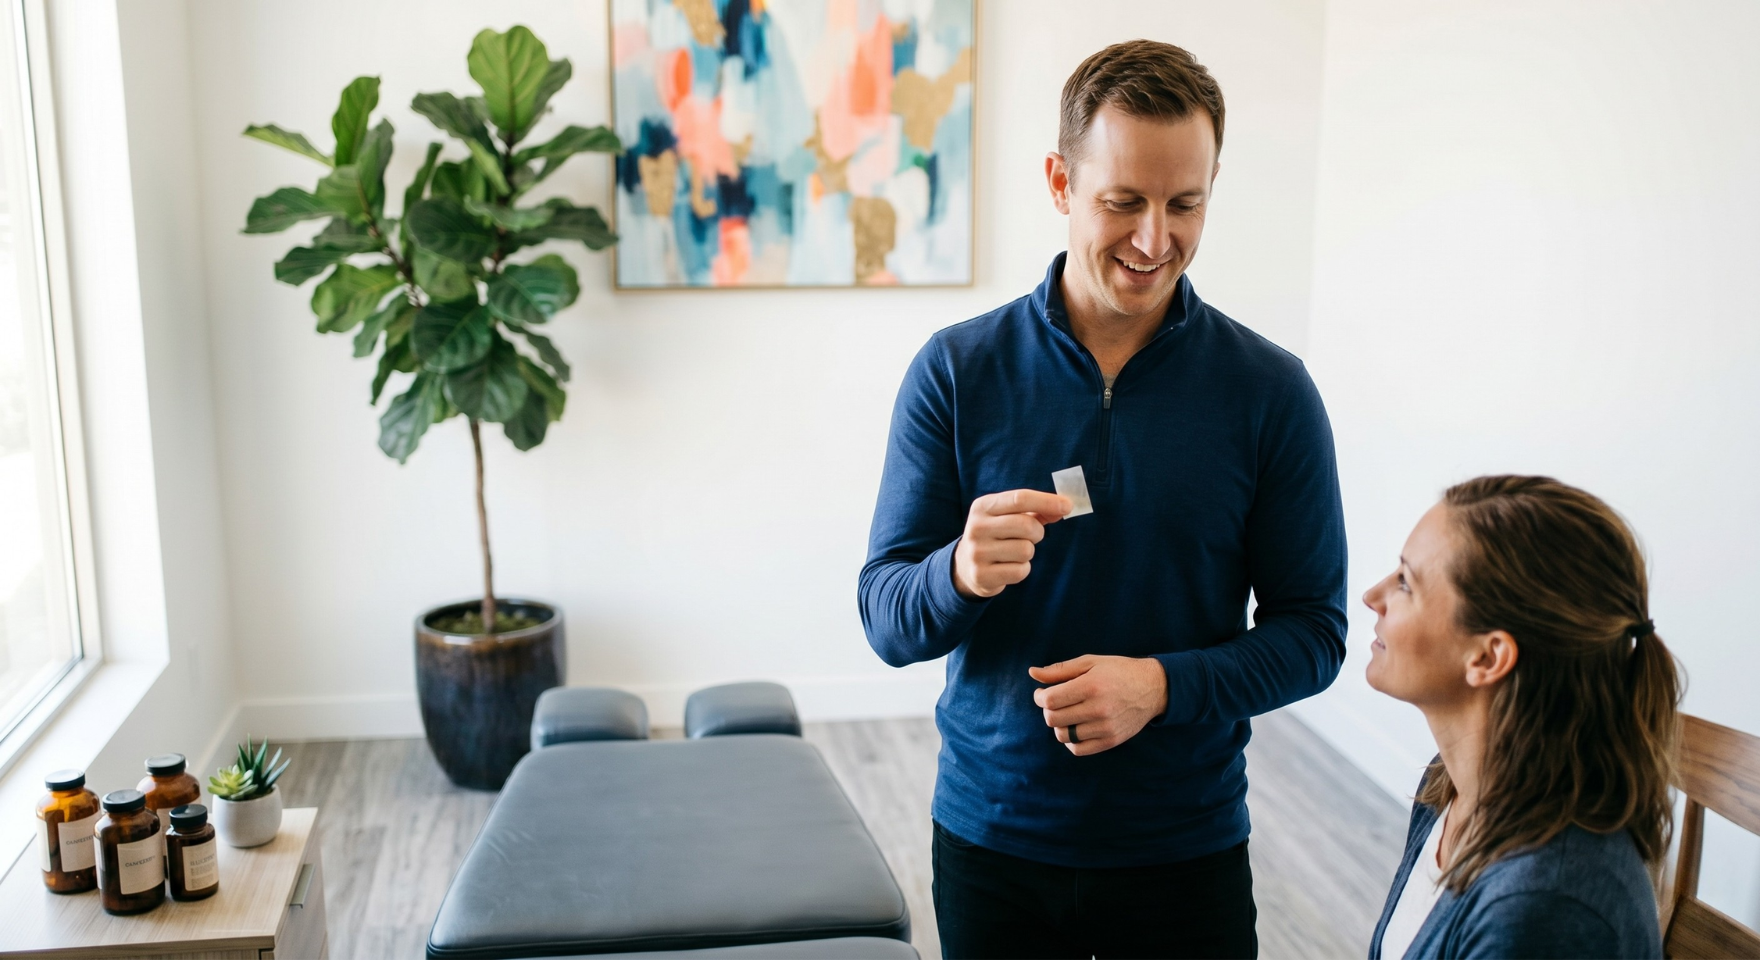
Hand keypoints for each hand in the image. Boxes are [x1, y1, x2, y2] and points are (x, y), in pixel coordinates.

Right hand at [952, 489, 1071, 598]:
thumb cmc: (996, 535)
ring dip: (1028, 552)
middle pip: (1026, 525)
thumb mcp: (1008, 516)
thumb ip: (1036, 511)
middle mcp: (977, 527)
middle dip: (1037, 532)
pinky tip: (1009, 567)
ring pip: (1026, 550)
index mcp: (983, 506)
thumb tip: (1064, 507)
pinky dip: (1022, 569)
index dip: (1046, 501)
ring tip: (1013, 552)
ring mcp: (977, 552)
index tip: (1068, 505)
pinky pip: (1020, 571)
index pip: (1019, 498)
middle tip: (1030, 537)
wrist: (965, 565)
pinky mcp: (981, 575)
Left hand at [1029, 655, 1168, 755]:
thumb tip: (1032, 673)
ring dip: (1059, 725)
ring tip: (1067, 714)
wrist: (1153, 688)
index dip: (1040, 697)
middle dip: (1047, 710)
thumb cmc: (1118, 671)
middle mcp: (1099, 708)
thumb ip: (1060, 670)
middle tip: (1055, 702)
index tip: (1043, 693)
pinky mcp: (1112, 740)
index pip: (1051, 700)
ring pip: (1063, 735)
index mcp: (1092, 686)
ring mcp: (1106, 727)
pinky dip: (1071, 740)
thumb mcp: (1090, 662)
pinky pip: (1078, 749)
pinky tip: (1076, 727)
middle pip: (1053, 719)